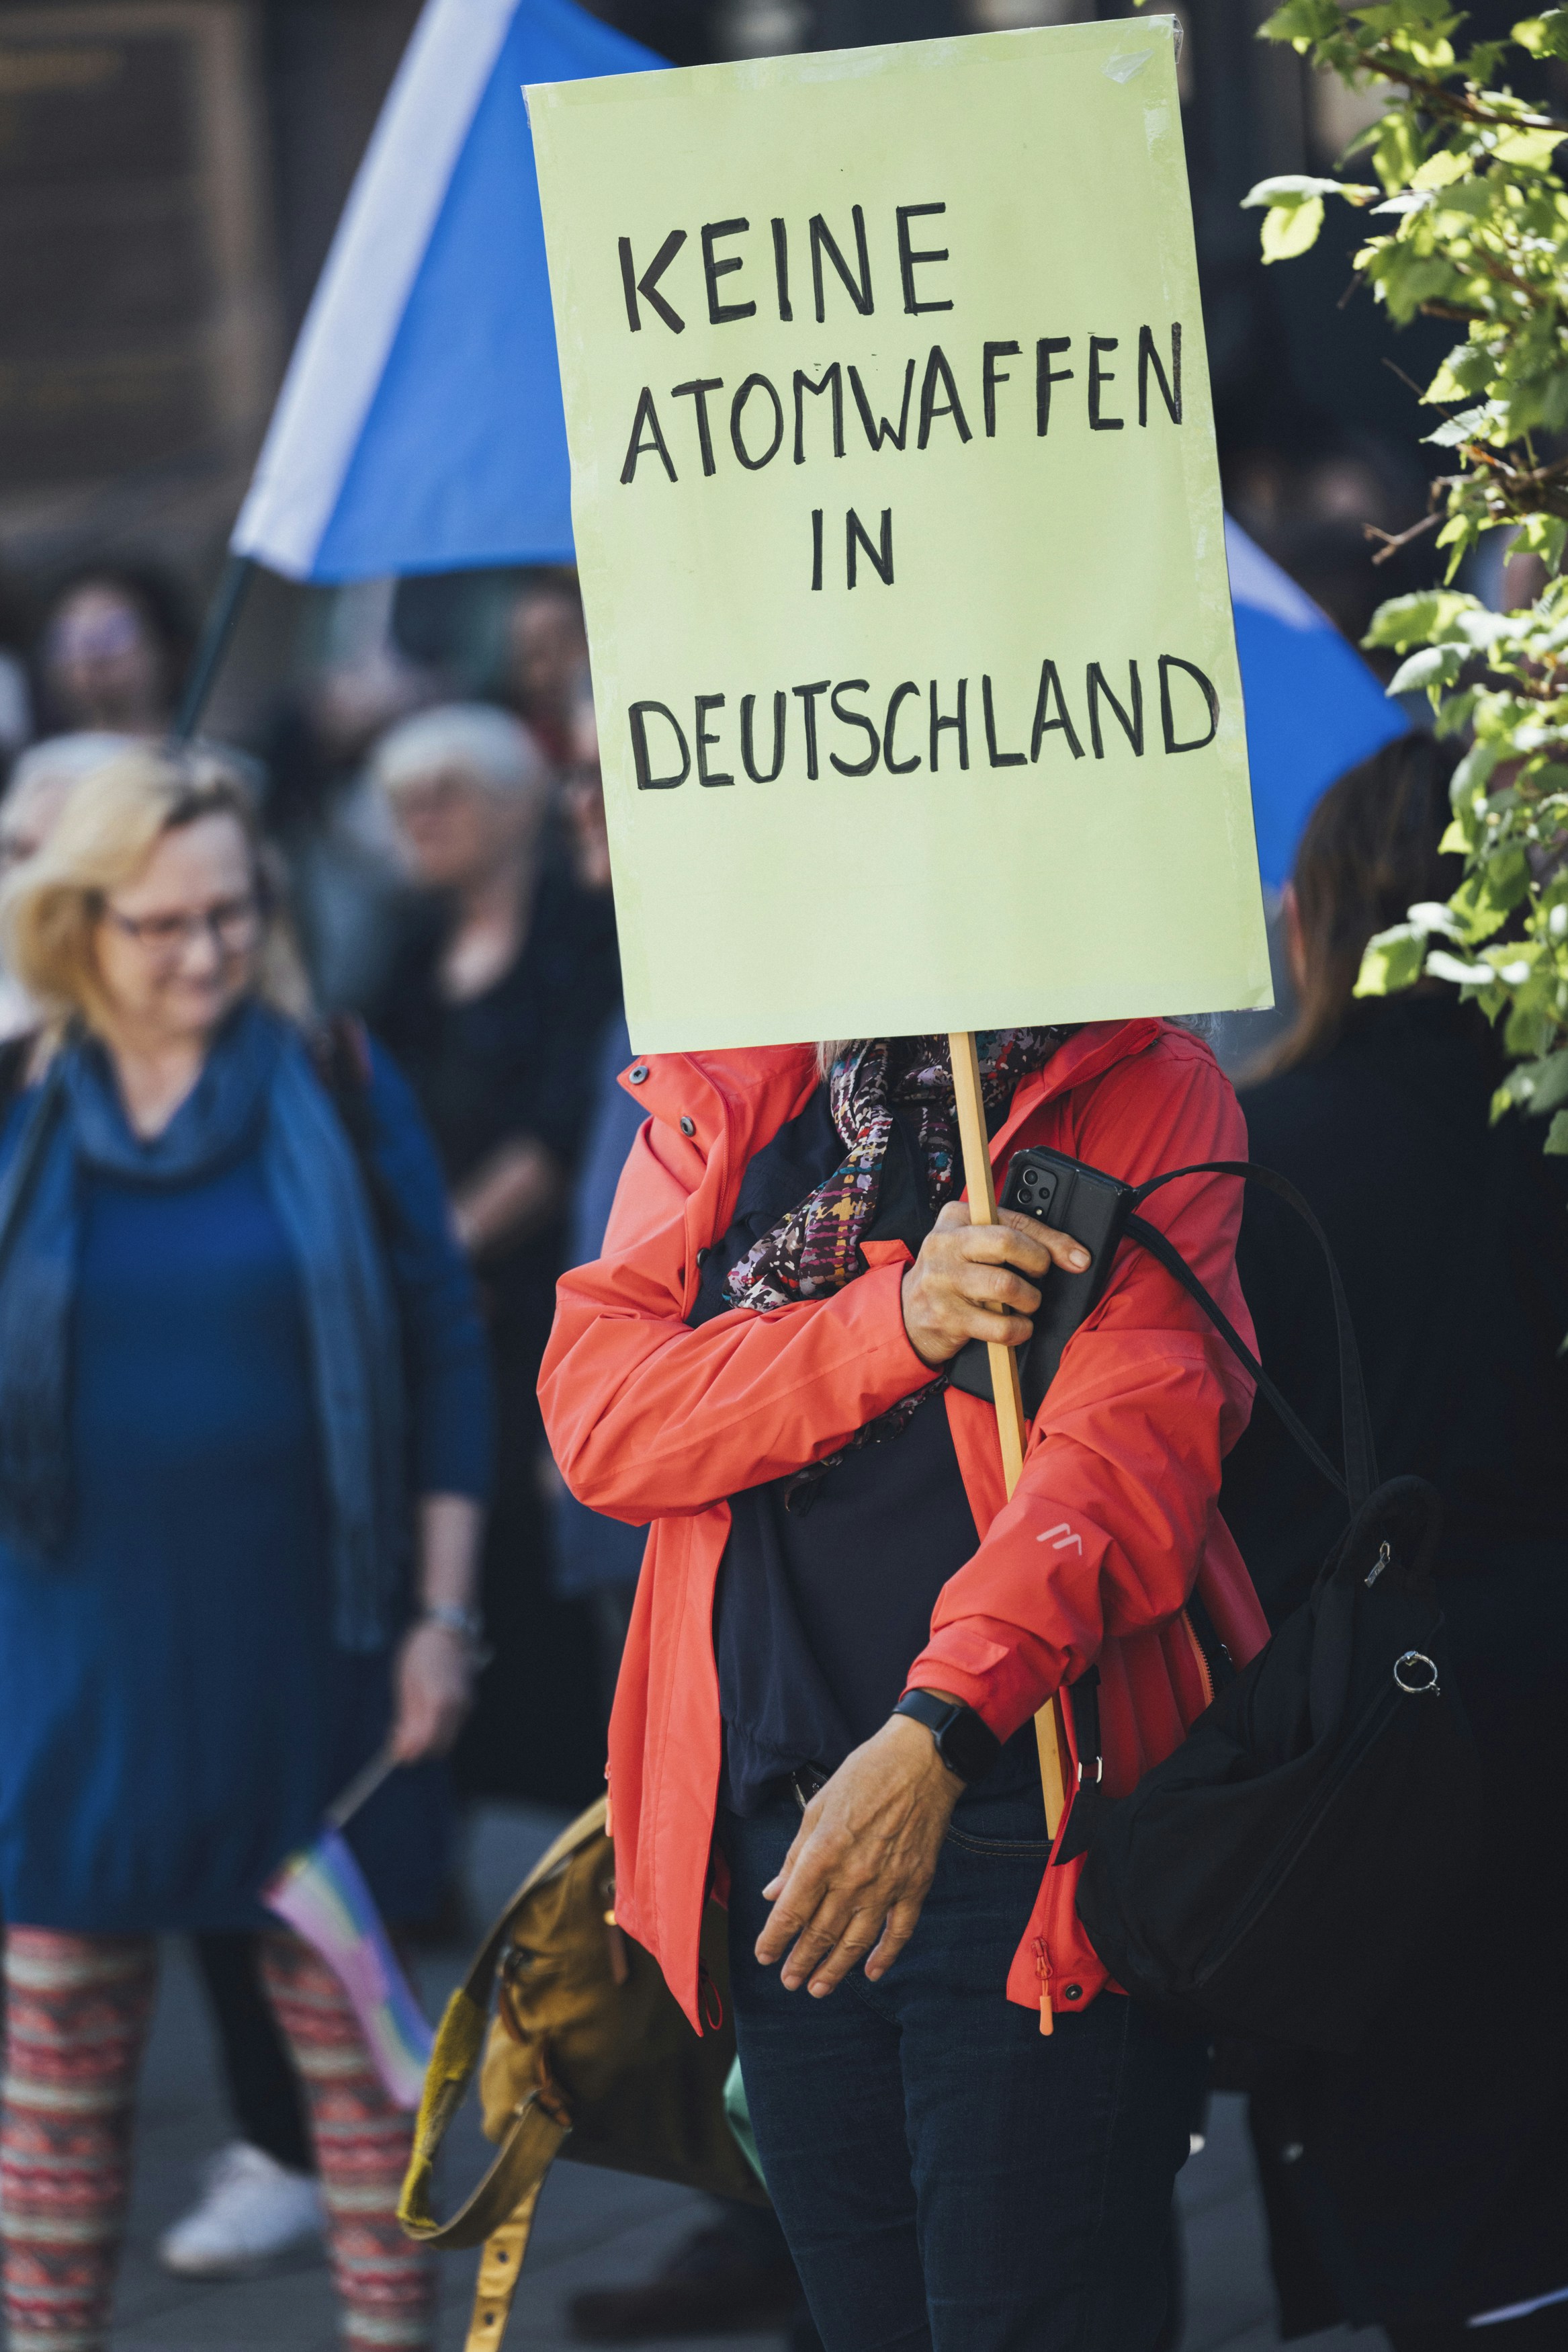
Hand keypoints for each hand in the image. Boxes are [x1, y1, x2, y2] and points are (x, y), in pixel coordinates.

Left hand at [390, 1621, 478, 1761]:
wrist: (448, 1629)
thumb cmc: (422, 1653)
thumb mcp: (407, 1685)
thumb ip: (407, 1721)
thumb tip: (402, 1752)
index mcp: (440, 1702)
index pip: (426, 1744)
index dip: (409, 1752)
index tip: (393, 1750)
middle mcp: (459, 1707)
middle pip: (439, 1747)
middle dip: (418, 1748)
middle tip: (398, 1734)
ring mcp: (468, 1704)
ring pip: (447, 1739)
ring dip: (428, 1739)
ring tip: (408, 1719)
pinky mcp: (470, 1702)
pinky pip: (453, 1726)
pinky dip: (437, 1728)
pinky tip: (423, 1711)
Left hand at [754, 1713, 962, 1995]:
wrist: (922, 1762)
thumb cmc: (864, 1775)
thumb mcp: (816, 1807)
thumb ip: (794, 1855)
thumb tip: (773, 1892)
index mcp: (822, 1854)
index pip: (791, 1911)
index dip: (775, 1938)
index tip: (764, 1957)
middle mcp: (853, 1877)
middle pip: (821, 1933)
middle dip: (801, 1961)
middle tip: (789, 1982)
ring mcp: (887, 1885)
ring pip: (856, 1942)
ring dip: (835, 1969)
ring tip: (819, 1988)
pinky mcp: (915, 1885)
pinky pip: (899, 1931)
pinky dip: (885, 1956)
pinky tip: (872, 1972)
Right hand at [900, 1201, 1090, 1367]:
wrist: (908, 1313)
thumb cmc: (954, 1275)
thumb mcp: (979, 1246)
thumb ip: (1023, 1241)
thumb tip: (1077, 1256)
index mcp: (956, 1217)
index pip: (1013, 1221)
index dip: (1051, 1240)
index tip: (1077, 1257)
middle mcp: (945, 1243)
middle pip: (1007, 1243)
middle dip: (1037, 1263)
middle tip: (1039, 1278)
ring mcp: (942, 1280)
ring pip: (1005, 1285)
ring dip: (1029, 1300)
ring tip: (1026, 1304)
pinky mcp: (945, 1316)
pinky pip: (999, 1326)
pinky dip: (1019, 1330)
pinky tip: (1017, 1327)